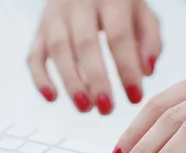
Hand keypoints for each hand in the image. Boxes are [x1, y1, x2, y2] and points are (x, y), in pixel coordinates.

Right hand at [27, 0, 161, 114]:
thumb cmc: (119, 4)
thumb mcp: (143, 13)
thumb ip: (150, 40)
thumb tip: (146, 72)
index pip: (118, 36)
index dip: (126, 70)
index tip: (135, 98)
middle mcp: (80, 3)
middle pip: (85, 44)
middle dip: (96, 80)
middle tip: (107, 110)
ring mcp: (55, 15)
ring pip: (58, 49)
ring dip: (70, 82)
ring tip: (85, 108)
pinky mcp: (40, 29)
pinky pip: (34, 54)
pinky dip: (40, 78)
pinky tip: (52, 98)